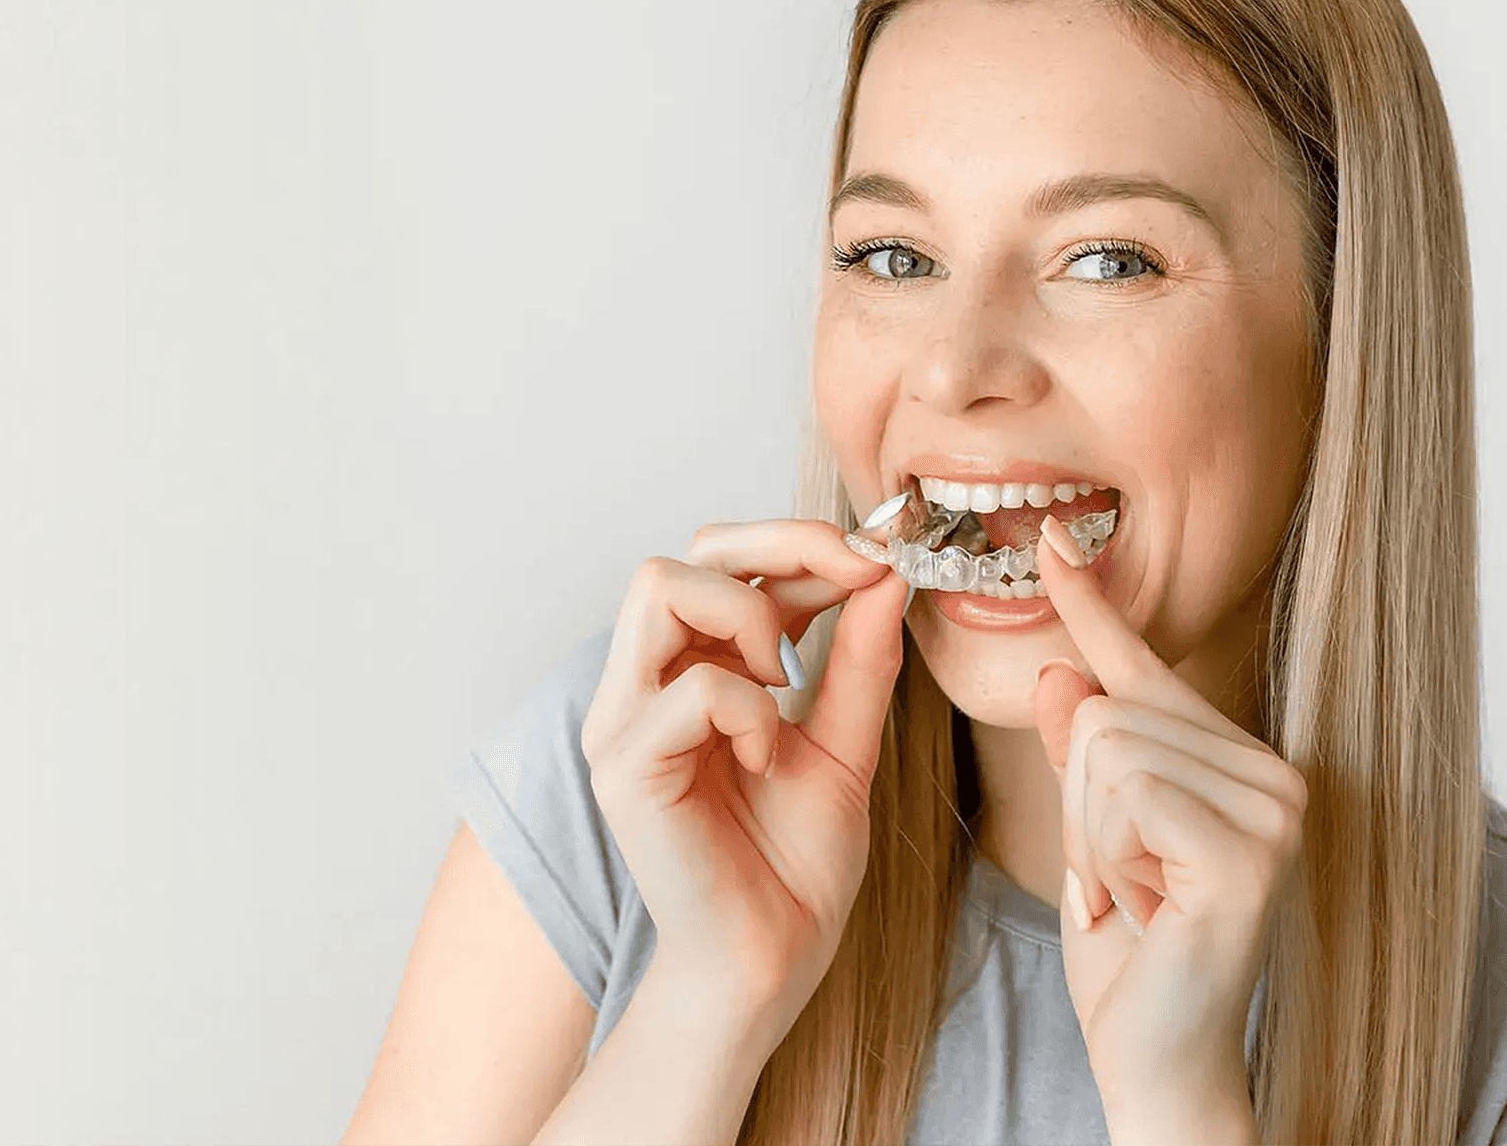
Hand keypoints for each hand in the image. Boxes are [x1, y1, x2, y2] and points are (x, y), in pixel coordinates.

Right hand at [581, 519, 910, 1040]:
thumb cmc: (793, 868)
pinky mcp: (624, 765)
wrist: (772, 963)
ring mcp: (621, 721)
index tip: (876, 563)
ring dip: (750, 616)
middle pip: (681, 553)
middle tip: (852, 580)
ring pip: (660, 587)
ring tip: (789, 683)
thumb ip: (859, 661)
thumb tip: (885, 574)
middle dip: (779, 547)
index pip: (717, 561)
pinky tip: (767, 758)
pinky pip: (691, 687)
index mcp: (685, 673)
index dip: (799, 544)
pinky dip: (751, 710)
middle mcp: (640, 686)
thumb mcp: (846, 745)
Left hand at [1031, 516, 1304, 1131]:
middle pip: (1106, 708)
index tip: (1053, 540)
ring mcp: (1273, 810)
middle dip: (1079, 804)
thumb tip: (1061, 668)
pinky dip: (1106, 854)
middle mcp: (1273, 773)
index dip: (1092, 606)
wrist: (1154, 1054)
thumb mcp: (1088, 832)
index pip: (1145, 670)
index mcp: (1235, 761)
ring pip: (1107, 748)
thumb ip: (1080, 754)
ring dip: (1090, 836)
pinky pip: (1124, 795)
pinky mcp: (1250, 850)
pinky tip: (1145, 904)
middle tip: (1119, 879)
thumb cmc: (1126, 948)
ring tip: (1134, 893)